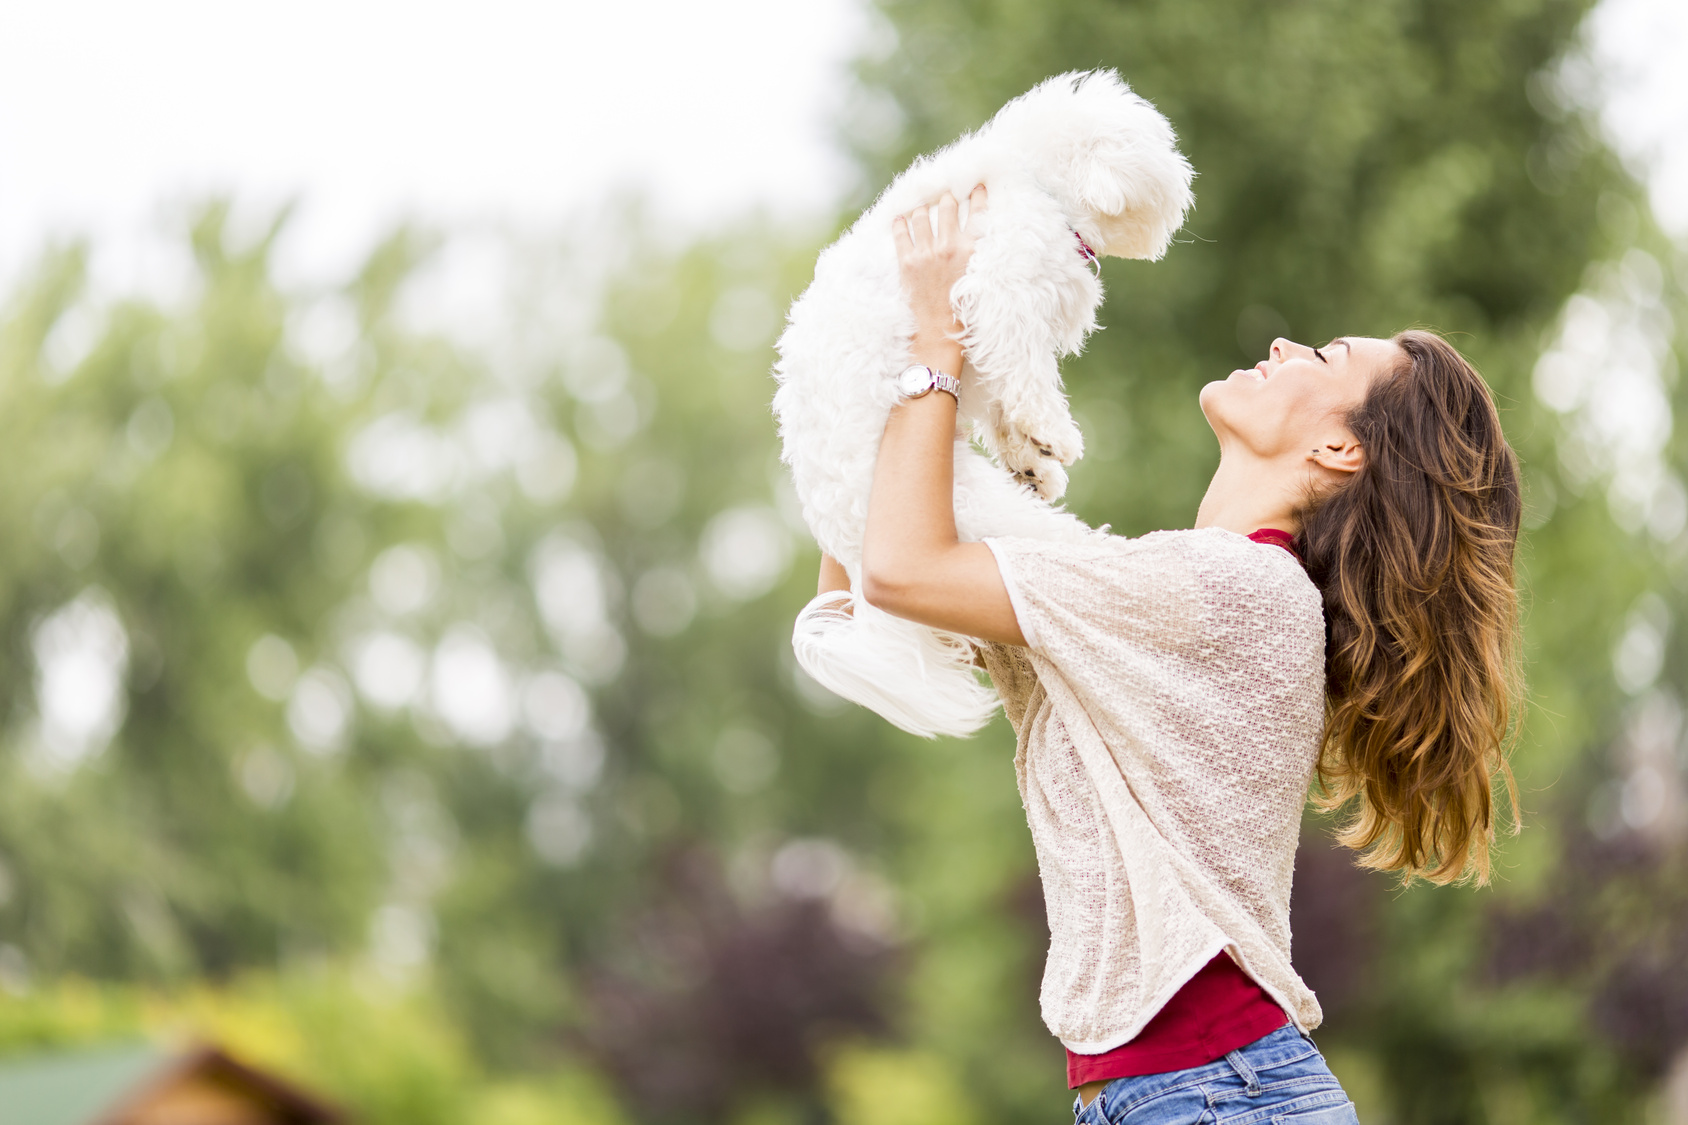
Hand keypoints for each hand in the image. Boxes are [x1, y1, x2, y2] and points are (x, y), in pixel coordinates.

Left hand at [892, 185, 987, 374]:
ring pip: (922, 216)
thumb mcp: (979, 278)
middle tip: (946, 195)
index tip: (976, 186)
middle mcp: (949, 246)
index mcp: (971, 249)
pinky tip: (899, 218)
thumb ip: (977, 254)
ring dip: (922, 209)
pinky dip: (899, 224)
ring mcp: (926, 253)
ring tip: (922, 207)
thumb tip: (974, 238)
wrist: (940, 332)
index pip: (978, 212)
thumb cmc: (964, 310)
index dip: (978, 195)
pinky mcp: (907, 262)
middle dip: (947, 198)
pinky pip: (901, 234)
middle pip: (947, 207)